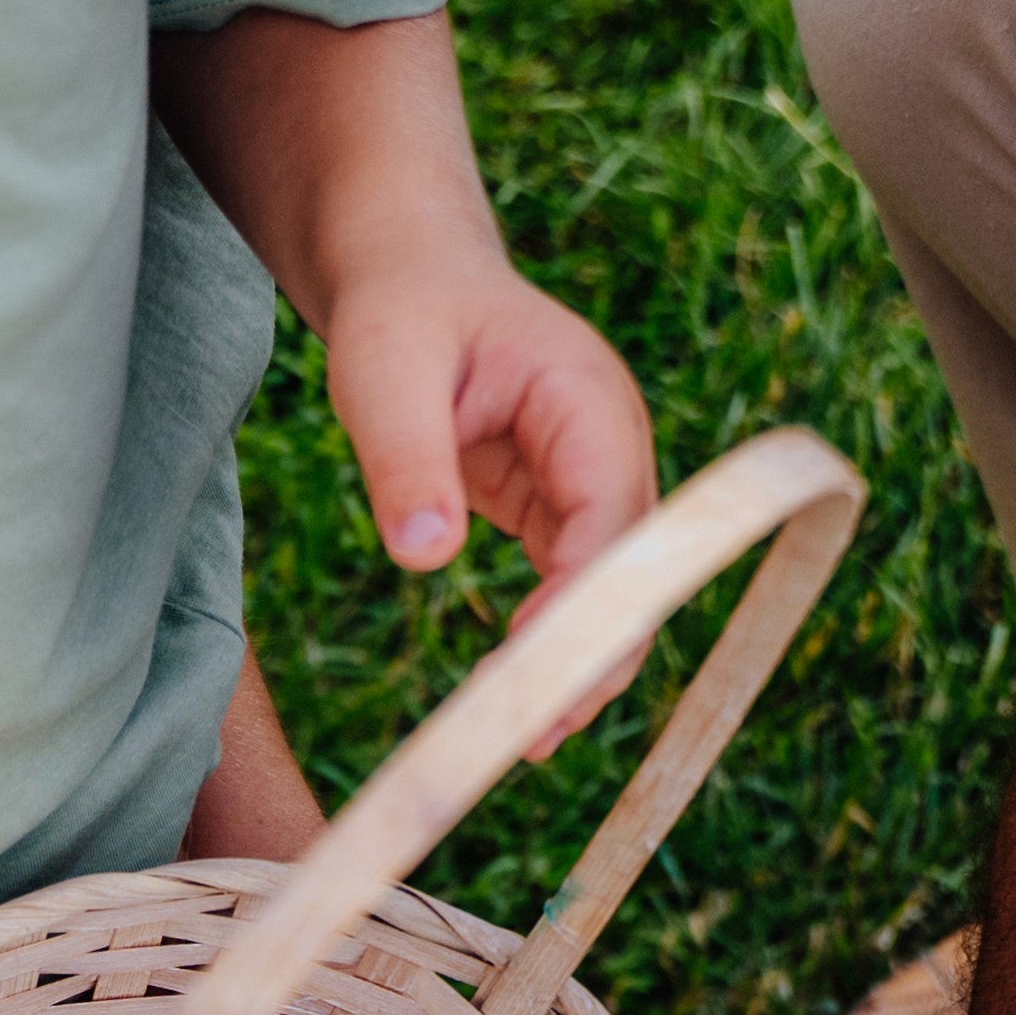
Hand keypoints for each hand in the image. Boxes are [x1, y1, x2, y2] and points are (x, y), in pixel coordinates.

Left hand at [318, 258, 663, 753]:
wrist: (409, 278)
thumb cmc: (399, 311)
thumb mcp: (382, 371)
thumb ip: (404, 460)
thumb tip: (424, 560)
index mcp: (587, 401)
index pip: (613, 516)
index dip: (585, 598)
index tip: (529, 666)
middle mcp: (611, 445)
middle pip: (633, 568)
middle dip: (592, 652)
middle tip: (527, 734)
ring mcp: (594, 479)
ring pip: (612, 589)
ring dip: (576, 661)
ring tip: (518, 736)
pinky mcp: (561, 509)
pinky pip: (575, 587)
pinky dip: (551, 641)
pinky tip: (512, 695)